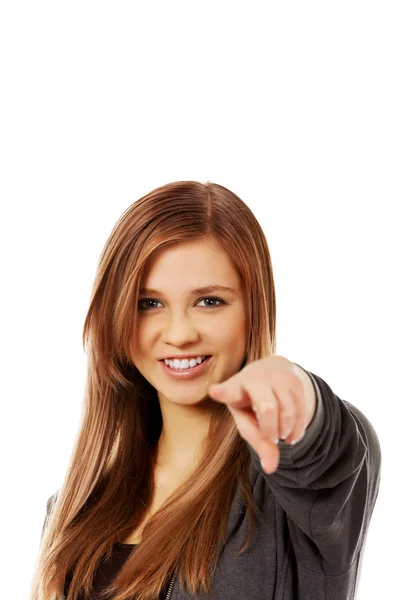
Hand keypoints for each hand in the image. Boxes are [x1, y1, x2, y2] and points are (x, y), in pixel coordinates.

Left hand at [208, 356, 309, 473]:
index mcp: (234, 388)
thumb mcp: (248, 421)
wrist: (272, 371)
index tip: (215, 391)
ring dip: (286, 431)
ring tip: (280, 434)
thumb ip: (258, 442)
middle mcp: (255, 377)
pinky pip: (301, 410)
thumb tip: (270, 469)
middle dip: (271, 429)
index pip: (228, 391)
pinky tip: (290, 433)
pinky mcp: (295, 380)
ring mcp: (277, 376)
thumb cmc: (252, 402)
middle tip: (270, 437)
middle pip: (268, 407)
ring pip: (288, 411)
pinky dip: (297, 429)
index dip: (222, 392)